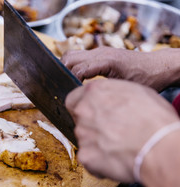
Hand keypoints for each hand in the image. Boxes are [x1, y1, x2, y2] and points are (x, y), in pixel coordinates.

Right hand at [61, 47, 179, 91]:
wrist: (158, 66)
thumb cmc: (146, 79)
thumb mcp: (124, 90)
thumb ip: (104, 93)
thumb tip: (85, 100)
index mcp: (106, 61)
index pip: (77, 69)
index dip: (69, 82)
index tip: (68, 95)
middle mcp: (100, 52)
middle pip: (69, 58)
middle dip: (62, 73)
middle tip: (62, 89)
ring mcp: (100, 51)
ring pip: (71, 55)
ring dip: (65, 67)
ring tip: (66, 84)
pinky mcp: (100, 53)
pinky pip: (79, 56)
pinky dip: (73, 66)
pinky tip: (75, 79)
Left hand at [65, 79, 178, 181]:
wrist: (159, 148)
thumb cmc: (155, 120)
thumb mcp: (137, 92)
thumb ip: (113, 95)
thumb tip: (109, 101)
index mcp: (95, 92)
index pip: (74, 99)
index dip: (84, 107)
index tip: (93, 113)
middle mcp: (83, 111)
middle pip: (79, 120)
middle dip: (91, 126)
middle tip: (111, 132)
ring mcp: (82, 134)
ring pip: (84, 139)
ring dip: (96, 143)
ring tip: (119, 146)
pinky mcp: (84, 155)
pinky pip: (88, 159)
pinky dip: (98, 162)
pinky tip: (115, 159)